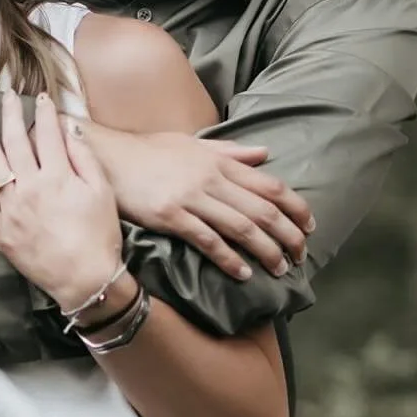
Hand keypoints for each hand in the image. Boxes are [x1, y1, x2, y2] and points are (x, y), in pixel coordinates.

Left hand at [0, 90, 123, 311]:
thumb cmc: (99, 237)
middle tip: (4, 93)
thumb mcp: (102, 192)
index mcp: (58, 176)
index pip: (48, 134)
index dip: (44, 113)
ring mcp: (11, 207)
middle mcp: (31, 186)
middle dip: (11, 114)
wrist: (86, 280)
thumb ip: (84, 158)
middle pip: (17, 142)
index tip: (39, 97)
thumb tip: (69, 129)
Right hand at [86, 127, 313, 280]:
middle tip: (300, 256)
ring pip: (241, 227)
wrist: (108, 157)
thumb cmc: (150, 151)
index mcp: (220, 162)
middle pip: (263, 210)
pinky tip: (242, 273)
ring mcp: (191, 197)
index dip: (295, 207)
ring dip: (265, 251)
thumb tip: (265, 153)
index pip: (271, 185)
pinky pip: (207, 240)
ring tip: (279, 269)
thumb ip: (231, 151)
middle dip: (288, 235)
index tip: (308, 226)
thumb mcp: (194, 144)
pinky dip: (229, 258)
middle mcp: (211, 179)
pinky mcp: (170, 215)